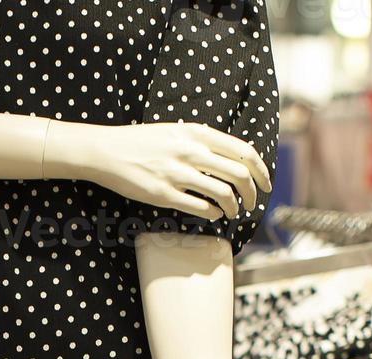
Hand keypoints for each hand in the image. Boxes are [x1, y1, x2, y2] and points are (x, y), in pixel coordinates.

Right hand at [44, 120, 271, 221]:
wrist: (106, 151)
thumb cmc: (141, 142)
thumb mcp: (176, 131)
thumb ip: (203, 141)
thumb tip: (233, 156)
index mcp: (197, 133)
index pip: (244, 151)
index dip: (261, 170)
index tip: (265, 183)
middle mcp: (191, 151)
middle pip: (240, 174)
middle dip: (253, 193)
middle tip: (252, 202)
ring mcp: (177, 173)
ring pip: (224, 193)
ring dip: (235, 207)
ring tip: (234, 212)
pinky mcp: (164, 194)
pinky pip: (201, 208)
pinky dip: (214, 214)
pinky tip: (214, 214)